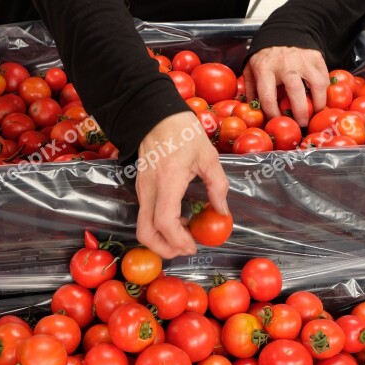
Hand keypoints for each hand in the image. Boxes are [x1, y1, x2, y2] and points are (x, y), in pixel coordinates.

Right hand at [135, 111, 229, 258]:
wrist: (155, 115)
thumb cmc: (183, 132)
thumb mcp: (208, 157)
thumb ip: (218, 187)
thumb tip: (222, 212)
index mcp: (168, 180)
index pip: (164, 222)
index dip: (178, 241)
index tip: (194, 246)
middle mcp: (149, 189)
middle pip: (145, 233)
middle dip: (164, 249)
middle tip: (187, 249)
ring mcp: (142, 189)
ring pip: (143, 226)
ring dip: (162, 239)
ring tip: (185, 236)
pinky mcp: (141, 188)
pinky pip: (146, 215)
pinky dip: (160, 226)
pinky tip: (179, 220)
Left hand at [244, 46, 328, 126]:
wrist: (282, 31)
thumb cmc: (265, 57)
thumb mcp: (251, 69)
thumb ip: (251, 89)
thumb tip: (254, 110)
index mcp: (265, 69)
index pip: (268, 97)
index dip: (273, 114)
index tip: (278, 121)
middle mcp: (285, 64)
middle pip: (295, 91)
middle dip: (301, 112)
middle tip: (303, 124)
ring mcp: (303, 60)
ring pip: (316, 84)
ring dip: (319, 103)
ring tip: (315, 112)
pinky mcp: (316, 57)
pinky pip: (324, 77)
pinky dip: (325, 91)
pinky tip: (320, 99)